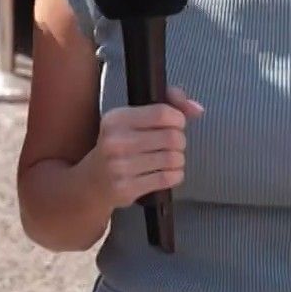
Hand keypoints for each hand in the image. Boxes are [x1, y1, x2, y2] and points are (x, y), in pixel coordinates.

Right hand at [84, 85, 204, 210]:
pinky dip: (175, 175)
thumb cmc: (119, 144)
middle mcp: (116, 141)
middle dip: (179, 141)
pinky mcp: (128, 188)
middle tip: (171, 144)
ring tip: (169, 159)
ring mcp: (120, 167)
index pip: (163, 113)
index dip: (178, 118)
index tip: (175, 124)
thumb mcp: (133, 118)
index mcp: (117, 119)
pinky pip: (168, 178)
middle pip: (172, 137)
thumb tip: (197, 109)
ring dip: (178, 159)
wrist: (92, 181)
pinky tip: (167, 172)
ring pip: (173, 159)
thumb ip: (168, 104)